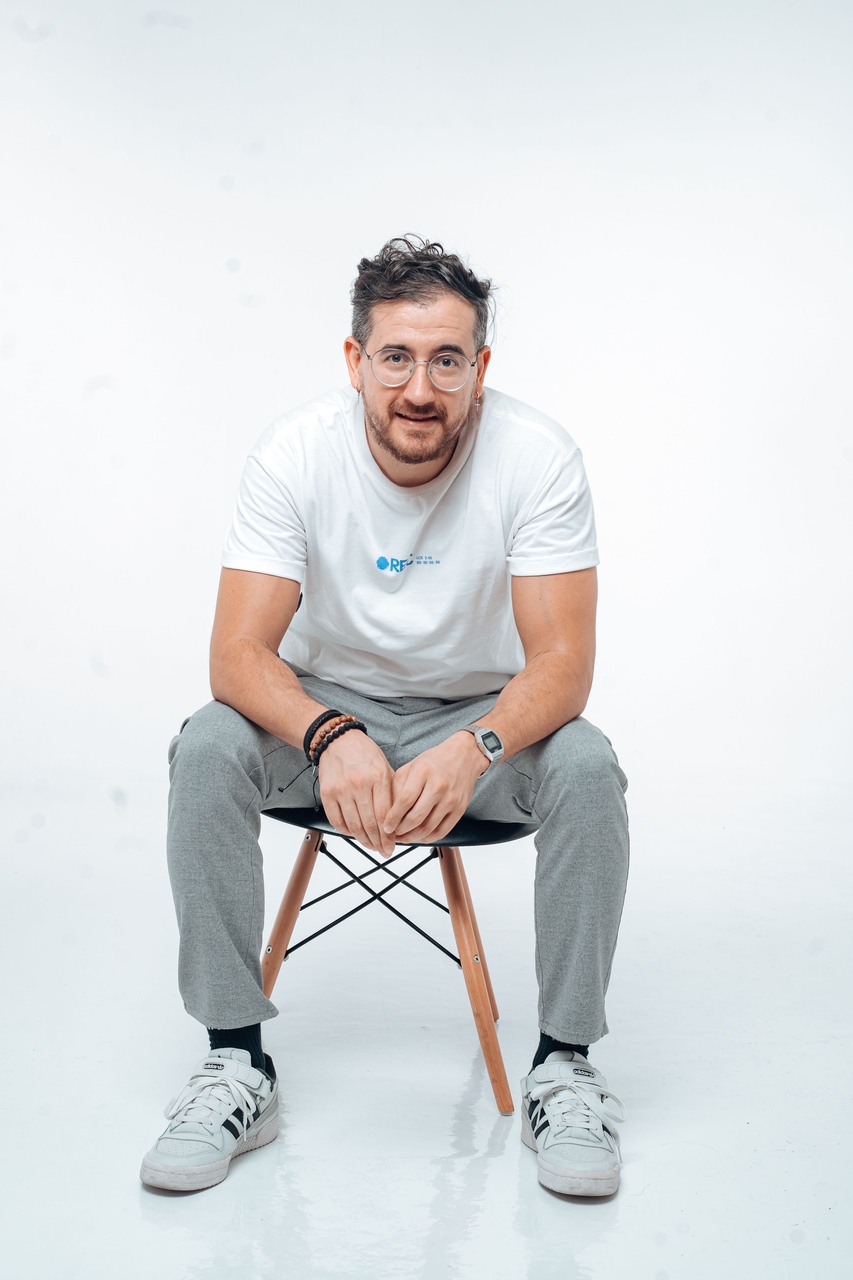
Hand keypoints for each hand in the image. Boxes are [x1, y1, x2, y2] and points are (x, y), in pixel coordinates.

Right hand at [318, 731, 395, 855]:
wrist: (338, 740)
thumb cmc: (365, 753)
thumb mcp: (385, 767)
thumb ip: (392, 792)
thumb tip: (400, 820)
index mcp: (378, 777)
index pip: (385, 815)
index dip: (389, 835)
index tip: (393, 845)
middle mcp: (360, 784)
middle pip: (370, 824)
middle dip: (379, 842)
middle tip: (384, 851)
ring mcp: (342, 789)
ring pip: (354, 825)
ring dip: (364, 840)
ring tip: (371, 846)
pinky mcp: (327, 793)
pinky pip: (337, 821)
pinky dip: (346, 832)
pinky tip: (354, 835)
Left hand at [383, 732, 485, 844]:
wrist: (464, 756)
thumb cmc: (434, 762)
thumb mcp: (411, 766)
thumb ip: (398, 786)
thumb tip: (388, 812)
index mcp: (423, 772)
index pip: (404, 801)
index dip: (393, 817)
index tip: (386, 826)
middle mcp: (439, 786)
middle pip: (416, 818)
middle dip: (400, 830)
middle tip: (393, 834)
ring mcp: (451, 799)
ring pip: (428, 828)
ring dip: (412, 837)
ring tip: (403, 837)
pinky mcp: (460, 809)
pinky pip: (441, 831)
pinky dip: (428, 838)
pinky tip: (419, 836)